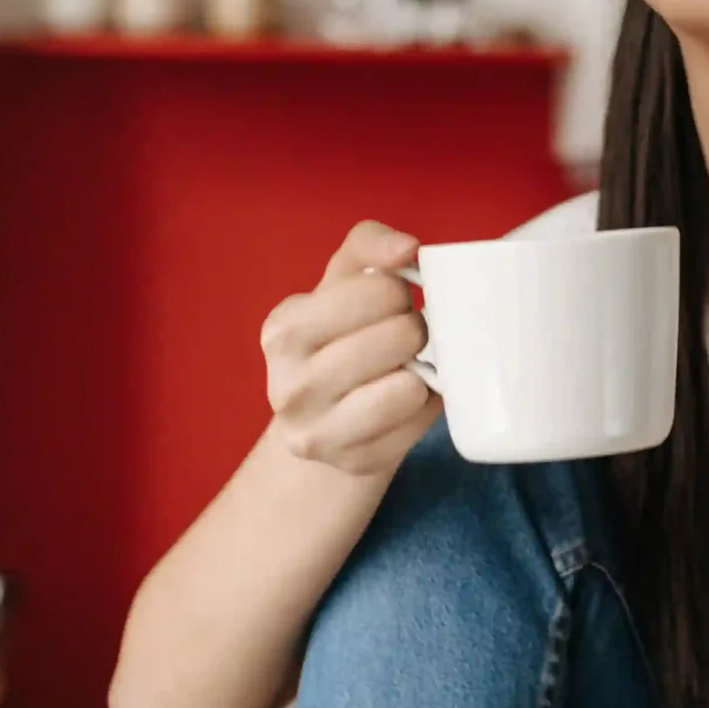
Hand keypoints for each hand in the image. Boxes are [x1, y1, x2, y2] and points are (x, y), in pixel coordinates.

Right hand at [259, 220, 439, 475]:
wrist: (326, 415)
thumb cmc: (344, 332)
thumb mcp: (345, 281)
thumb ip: (370, 245)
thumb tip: (406, 247)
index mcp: (283, 329)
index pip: (377, 290)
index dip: (399, 291)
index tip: (389, 302)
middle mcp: (288, 385)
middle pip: (400, 336)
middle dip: (415, 329)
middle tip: (404, 336)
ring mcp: (316, 433)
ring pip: (408, 386)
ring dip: (422, 371)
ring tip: (404, 367)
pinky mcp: (354, 462)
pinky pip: (420, 426)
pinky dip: (425, 408)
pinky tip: (404, 401)